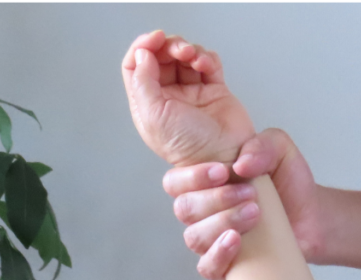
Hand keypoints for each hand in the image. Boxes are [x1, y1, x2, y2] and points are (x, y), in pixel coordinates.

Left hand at [122, 30, 255, 166]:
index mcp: (150, 105)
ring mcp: (192, 93)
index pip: (136, 66)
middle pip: (161, 57)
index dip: (143, 47)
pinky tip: (206, 65)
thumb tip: (142, 54)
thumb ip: (142, 83)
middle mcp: (169, 97)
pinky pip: (208, 63)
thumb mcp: (154, 117)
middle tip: (179, 50)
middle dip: (168, 46)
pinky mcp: (214, 90)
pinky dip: (206, 58)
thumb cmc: (190, 148)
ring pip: (184, 56)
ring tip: (194, 58)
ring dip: (188, 49)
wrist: (224, 159)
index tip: (154, 39)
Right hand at [163, 129, 323, 279]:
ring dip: (223, 222)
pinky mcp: (226, 265)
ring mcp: (212, 240)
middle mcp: (203, 212)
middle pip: (184, 209)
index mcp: (205, 183)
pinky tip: (236, 241)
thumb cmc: (290, 185)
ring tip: (254, 214)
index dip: (192, 177)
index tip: (223, 172)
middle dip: (216, 199)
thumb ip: (262, 145)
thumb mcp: (280, 151)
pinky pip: (207, 266)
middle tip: (249, 194)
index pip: (175, 182)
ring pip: (195, 236)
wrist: (312, 218)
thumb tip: (240, 164)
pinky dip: (218, 255)